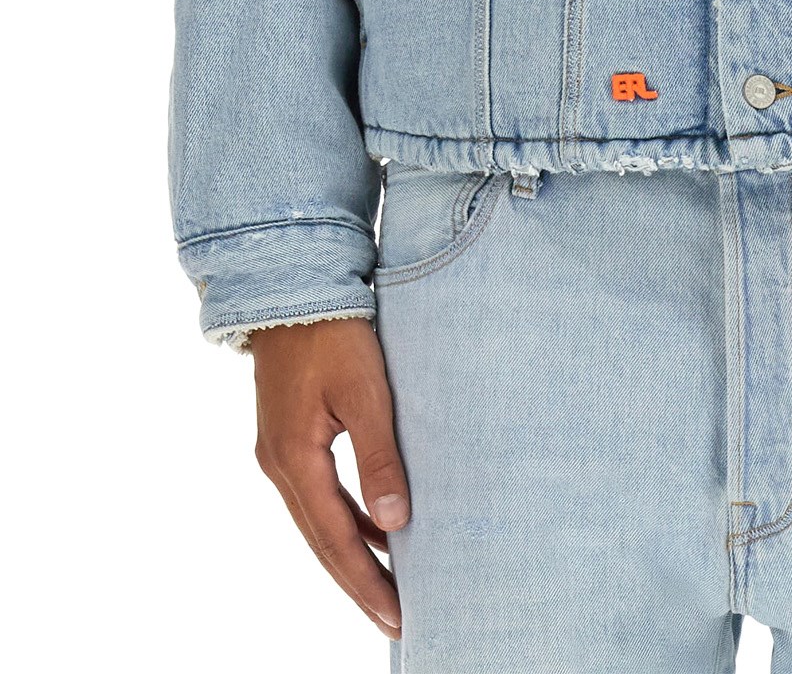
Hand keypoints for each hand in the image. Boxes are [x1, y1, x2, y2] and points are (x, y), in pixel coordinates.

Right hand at [248, 318, 408, 640]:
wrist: (291, 287)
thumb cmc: (333, 332)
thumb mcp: (365, 391)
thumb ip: (379, 456)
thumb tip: (395, 520)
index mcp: (294, 458)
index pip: (335, 539)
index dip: (366, 580)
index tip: (396, 615)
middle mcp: (280, 463)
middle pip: (322, 540)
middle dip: (359, 581)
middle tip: (396, 618)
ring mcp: (281, 451)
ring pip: (319, 520)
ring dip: (352, 553)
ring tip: (390, 585)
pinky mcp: (290, 436)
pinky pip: (319, 494)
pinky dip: (345, 518)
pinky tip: (374, 528)